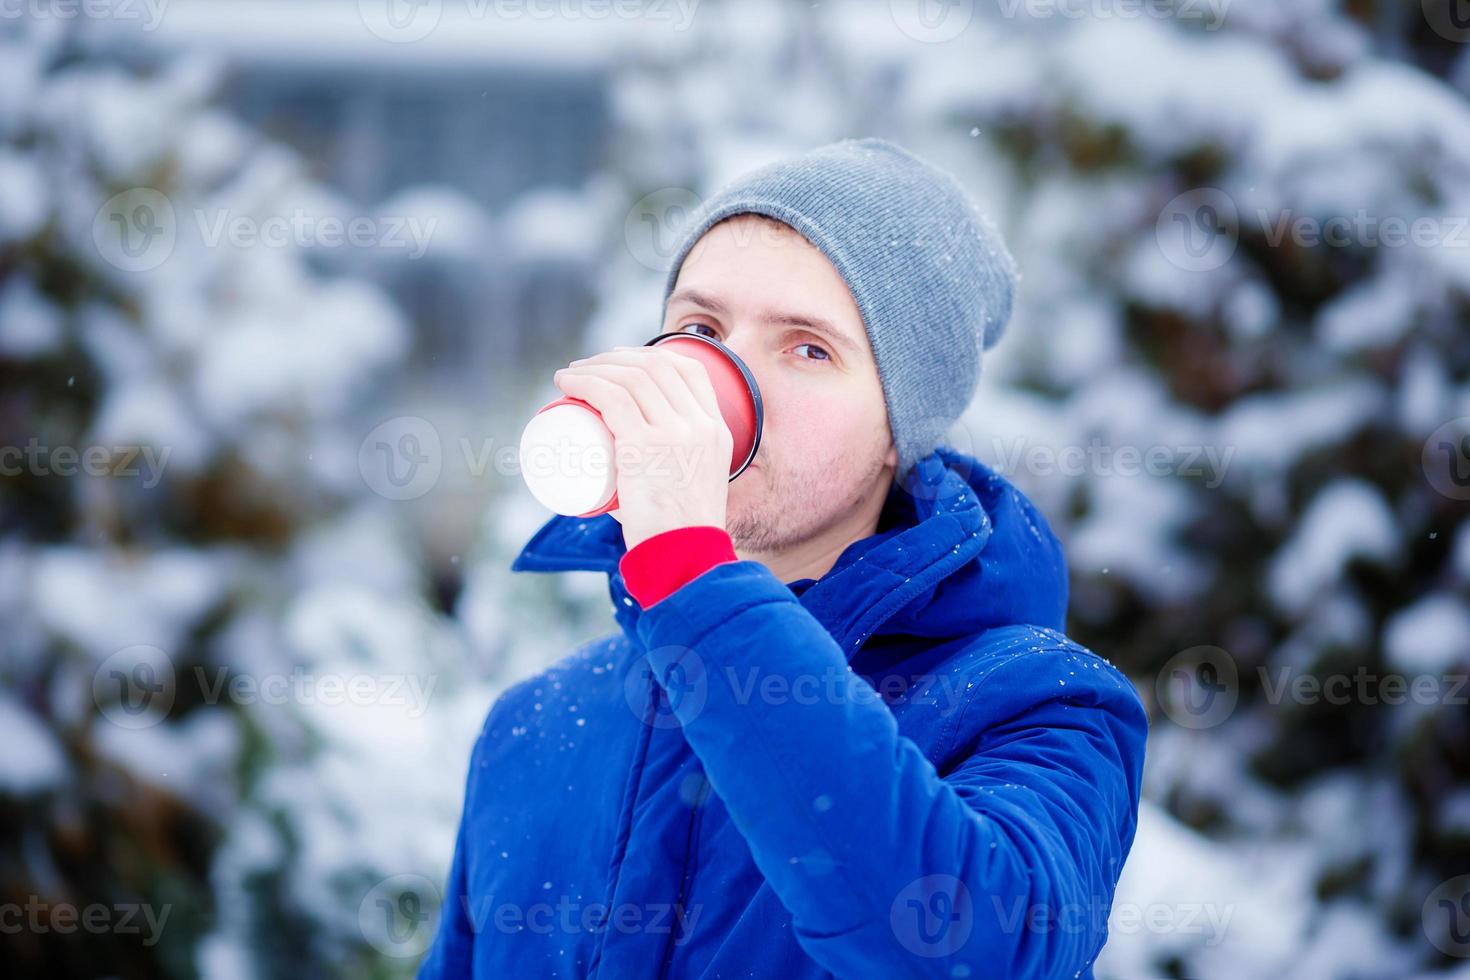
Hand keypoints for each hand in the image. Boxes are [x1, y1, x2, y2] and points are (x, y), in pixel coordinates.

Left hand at [552, 344, 733, 549]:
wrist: (685, 558)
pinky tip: (566, 381)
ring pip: (629, 378)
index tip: (621, 361)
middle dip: (615, 358)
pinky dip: (584, 383)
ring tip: (569, 377)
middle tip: (587, 369)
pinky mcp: (644, 447)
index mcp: (718, 430)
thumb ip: (677, 474)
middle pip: (654, 367)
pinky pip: (612, 398)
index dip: (651, 355)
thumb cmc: (681, 534)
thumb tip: (631, 476)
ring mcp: (674, 434)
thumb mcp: (695, 488)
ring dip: (593, 367)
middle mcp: (700, 425)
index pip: (689, 369)